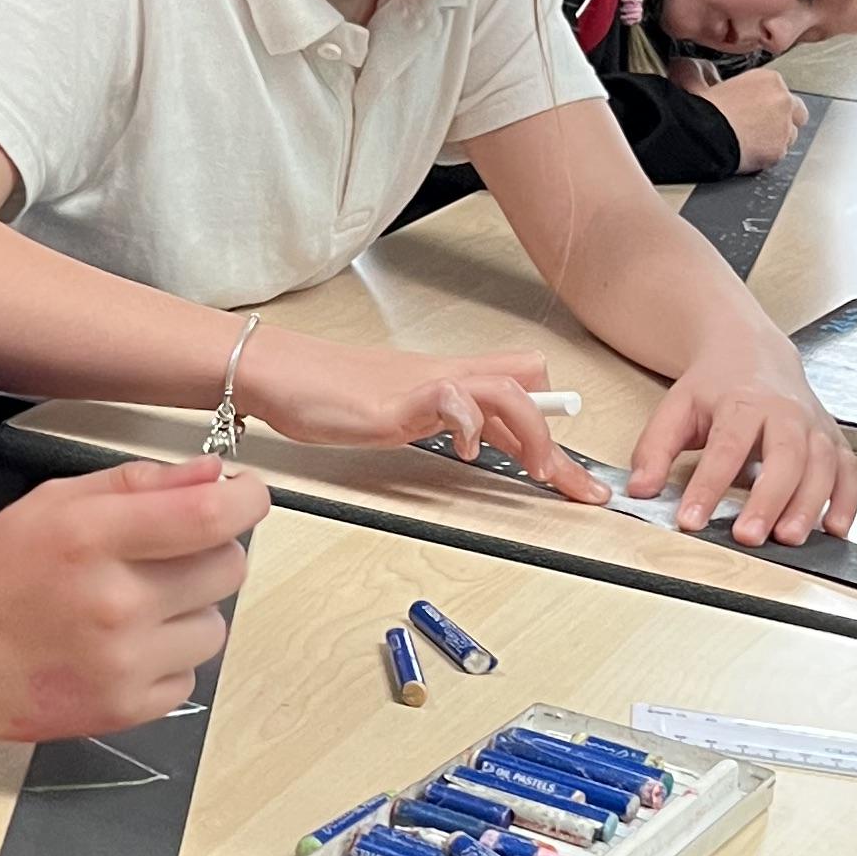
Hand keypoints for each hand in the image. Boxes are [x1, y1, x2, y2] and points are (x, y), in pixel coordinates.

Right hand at [0, 455, 271, 741]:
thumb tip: (210, 475)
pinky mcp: (127, 707)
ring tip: (134, 608)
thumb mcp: (52, 503)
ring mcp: (125, 662)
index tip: (246, 496)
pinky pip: (189, 674)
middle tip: (169, 554)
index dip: (247, 500)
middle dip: (212, 552)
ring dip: (188, 611)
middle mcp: (116, 603)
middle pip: (227, 568)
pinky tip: (122, 648)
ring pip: (214, 626)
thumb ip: (135, 484)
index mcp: (94, 538)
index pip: (210, 515)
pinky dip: (166, 659)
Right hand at [237, 327, 605, 511]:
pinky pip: (453, 398)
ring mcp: (425, 386)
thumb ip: (439, 422)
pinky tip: (465, 450)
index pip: (522, 394)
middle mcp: (447, 377)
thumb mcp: (401, 411)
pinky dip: (470, 424)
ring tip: (533, 469)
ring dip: (532, 431)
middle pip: (530, 384)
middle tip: (571, 484)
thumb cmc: (328, 391)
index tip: (576, 481)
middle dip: (558, 438)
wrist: (280, 370)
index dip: (554, 436)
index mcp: (450, 381)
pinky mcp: (398, 401)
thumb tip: (476, 442)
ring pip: (507, 389)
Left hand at [628, 359, 856, 548]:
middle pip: (785, 457)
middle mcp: (787, 412)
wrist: (752, 352)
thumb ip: (655, 449)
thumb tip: (641, 489)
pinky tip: (835, 529)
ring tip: (789, 538)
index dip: (709, 487)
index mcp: (743, 402)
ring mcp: (815, 426)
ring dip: (809, 505)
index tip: (691, 520)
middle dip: (769, 499)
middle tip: (749, 536)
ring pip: (822, 465)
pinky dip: (847, 500)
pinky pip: (848, 471)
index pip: (726, 448)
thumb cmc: (716, 385)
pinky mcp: (833, 440)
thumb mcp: (676, 407)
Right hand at [692, 65, 807, 171]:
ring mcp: (784, 127)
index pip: (780, 91)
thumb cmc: (700, 109)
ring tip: (752, 142)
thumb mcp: (701, 80)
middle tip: (762, 127)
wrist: (700, 135)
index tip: (754, 109)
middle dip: (784, 119)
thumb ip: (707, 74)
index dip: (767, 103)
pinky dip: (767, 156)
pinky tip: (749, 154)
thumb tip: (695, 71)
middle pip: (797, 112)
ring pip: (790, 136)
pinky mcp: (779, 150)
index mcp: (769, 79)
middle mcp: (783, 100)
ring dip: (776, 139)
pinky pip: (779, 155)